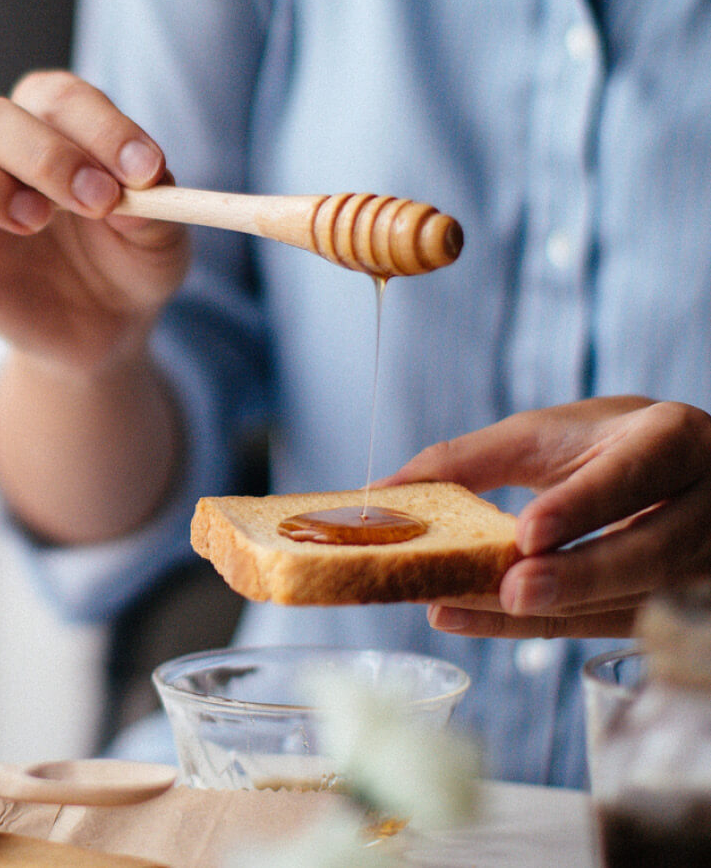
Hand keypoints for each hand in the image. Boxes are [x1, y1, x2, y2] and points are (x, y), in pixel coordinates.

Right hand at [0, 71, 189, 373]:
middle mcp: (0, 155)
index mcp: (57, 129)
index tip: (145, 170)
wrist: (112, 325)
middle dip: (48, 157)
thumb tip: (138, 194)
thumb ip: (158, 213)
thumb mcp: (165, 243)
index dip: (101, 127)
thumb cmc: (134, 262)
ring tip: (33, 222)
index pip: (60, 98)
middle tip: (97, 203)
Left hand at [385, 397, 710, 638]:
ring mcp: (702, 561)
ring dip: (554, 612)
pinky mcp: (680, 605)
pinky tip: (477, 617)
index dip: (584, 506)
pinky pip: (612, 625)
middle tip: (511, 591)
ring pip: (636, 600)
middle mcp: (702, 503)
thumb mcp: (545, 434)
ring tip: (470, 607)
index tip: (526, 534)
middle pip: (651, 551)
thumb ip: (470, 458)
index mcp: (671, 441)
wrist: (675, 472)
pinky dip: (545, 627)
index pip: (635, 474)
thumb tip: (384, 490)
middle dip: (579, 577)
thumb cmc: (603, 444)